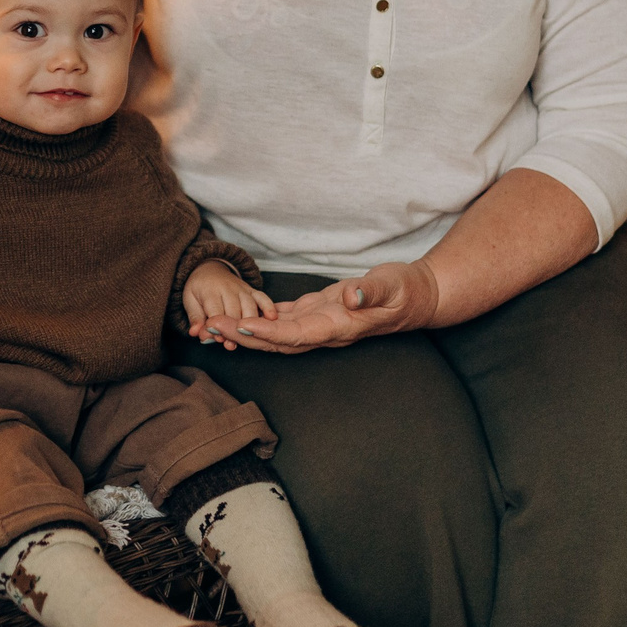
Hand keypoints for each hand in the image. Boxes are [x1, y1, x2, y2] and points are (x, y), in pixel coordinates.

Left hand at [183, 259, 275, 349]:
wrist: (209, 269)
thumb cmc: (199, 289)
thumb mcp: (190, 301)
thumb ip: (195, 318)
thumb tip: (195, 332)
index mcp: (211, 291)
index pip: (216, 312)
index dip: (217, 328)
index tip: (216, 339)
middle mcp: (229, 288)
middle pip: (235, 312)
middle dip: (233, 330)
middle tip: (228, 344)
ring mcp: (242, 289)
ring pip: (250, 308)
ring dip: (249, 325)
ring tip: (244, 339)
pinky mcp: (252, 290)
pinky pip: (263, 297)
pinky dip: (268, 307)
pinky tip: (271, 319)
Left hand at [231, 259, 439, 353]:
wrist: (418, 297)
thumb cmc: (406, 290)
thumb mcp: (393, 285)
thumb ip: (371, 292)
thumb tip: (351, 297)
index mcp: (339, 327)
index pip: (296, 335)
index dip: (267, 333)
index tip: (240, 326)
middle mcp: (325, 331)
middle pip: (277, 341)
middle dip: (242, 336)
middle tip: (208, 329)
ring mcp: (320, 324)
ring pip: (275, 334)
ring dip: (244, 331)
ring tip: (213, 326)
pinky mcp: (318, 312)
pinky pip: (283, 321)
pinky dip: (259, 319)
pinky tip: (238, 316)